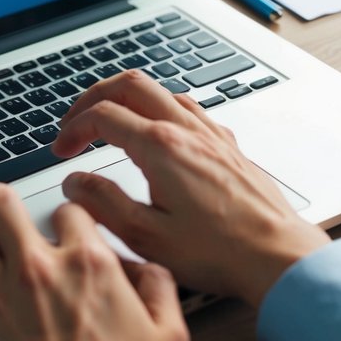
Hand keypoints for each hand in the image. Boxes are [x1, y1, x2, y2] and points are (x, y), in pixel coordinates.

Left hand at [0, 185, 188, 340]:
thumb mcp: (170, 337)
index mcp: (89, 264)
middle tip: (9, 219)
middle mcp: (39, 270)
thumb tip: (148, 270)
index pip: (66, 208)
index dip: (68, 220)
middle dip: (6, 206)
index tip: (65, 231)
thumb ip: (160, 288)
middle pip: (0, 201)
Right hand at [51, 71, 330, 307]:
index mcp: (161, 148)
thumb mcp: (146, 237)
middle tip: (76, 121)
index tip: (62, 151)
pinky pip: (188, 108)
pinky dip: (160, 109)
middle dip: (94, 96)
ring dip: (128, 98)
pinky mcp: (227, 146)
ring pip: (161, 90)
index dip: (73, 128)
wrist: (278, 256)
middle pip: (130, 84)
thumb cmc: (220, 252)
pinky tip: (158, 133)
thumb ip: (103, 204)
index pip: (103, 115)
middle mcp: (187, 131)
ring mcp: (211, 134)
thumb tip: (75, 183)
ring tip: (110, 122)